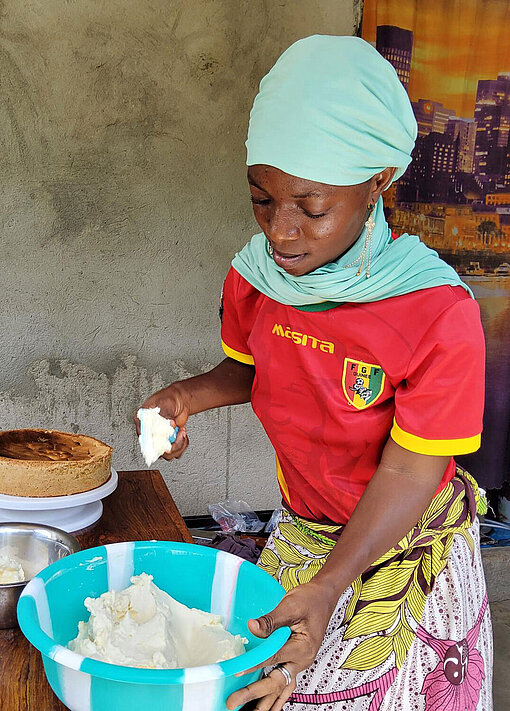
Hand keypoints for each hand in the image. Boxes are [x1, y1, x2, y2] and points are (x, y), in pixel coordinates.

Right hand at [134, 384, 190, 459]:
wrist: (179, 401)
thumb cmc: (169, 399)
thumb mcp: (164, 403)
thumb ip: (164, 415)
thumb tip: (169, 425)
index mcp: (142, 421)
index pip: (143, 437)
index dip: (154, 441)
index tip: (164, 441)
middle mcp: (149, 432)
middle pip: (155, 449)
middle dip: (170, 445)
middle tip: (177, 434)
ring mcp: (159, 438)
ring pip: (166, 454)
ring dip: (178, 445)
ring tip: (182, 432)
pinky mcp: (168, 442)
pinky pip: (175, 451)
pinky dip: (182, 445)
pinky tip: (183, 434)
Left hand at [227, 580, 337, 710]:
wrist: (323, 596)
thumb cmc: (310, 599)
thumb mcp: (290, 606)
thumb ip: (270, 620)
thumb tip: (252, 627)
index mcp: (303, 647)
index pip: (272, 658)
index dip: (253, 664)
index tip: (237, 672)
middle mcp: (302, 659)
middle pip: (275, 681)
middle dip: (254, 694)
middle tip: (233, 702)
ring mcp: (299, 662)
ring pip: (280, 686)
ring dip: (264, 701)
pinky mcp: (295, 659)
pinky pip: (284, 682)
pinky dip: (275, 696)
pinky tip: (268, 706)